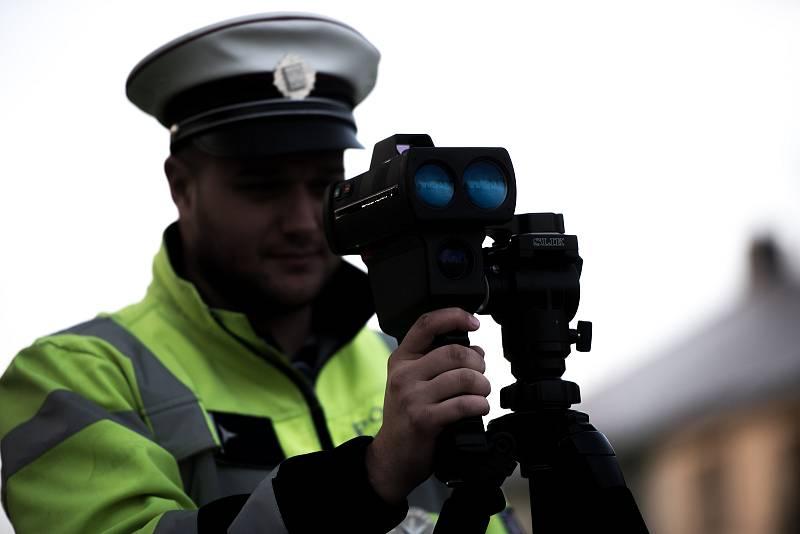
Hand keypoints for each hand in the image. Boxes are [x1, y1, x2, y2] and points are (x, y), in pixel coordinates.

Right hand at [365, 308, 490, 504]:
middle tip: (481, 375)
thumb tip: (476, 350)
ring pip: (464, 378)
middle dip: (478, 363)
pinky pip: (463, 404)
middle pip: (454, 352)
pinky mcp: (423, 419)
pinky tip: (479, 408)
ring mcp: (412, 397)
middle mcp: (404, 374)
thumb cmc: (407, 417)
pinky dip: (480, 405)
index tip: (473, 322)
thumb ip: (435, 363)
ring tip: (482, 394)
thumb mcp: (411, 382)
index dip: (454, 316)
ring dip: (483, 386)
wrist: (392, 457)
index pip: (426, 324)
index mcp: (401, 359)